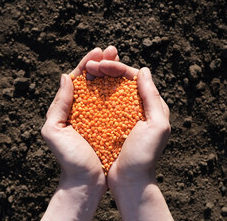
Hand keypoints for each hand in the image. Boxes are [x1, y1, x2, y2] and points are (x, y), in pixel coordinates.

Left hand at [41, 47, 118, 220]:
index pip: (77, 79)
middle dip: (101, 63)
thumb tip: (65, 77)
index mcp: (67, 107)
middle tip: (112, 49)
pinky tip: (126, 82)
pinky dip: (119, 91)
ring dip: (111, 72)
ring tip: (118, 59)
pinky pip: (114, 103)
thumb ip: (58, 104)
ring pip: (104, 88)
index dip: (86, 63)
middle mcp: (82, 108)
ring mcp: (97, 115)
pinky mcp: (108, 123)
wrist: (85, 183)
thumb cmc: (70, 160)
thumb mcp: (54, 131)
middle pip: (92, 80)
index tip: (97, 52)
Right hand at [86, 60, 172, 219]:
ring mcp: (120, 114)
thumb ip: (152, 96)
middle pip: (119, 80)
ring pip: (108, 89)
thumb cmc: (144, 155)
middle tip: (91, 61)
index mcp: (148, 104)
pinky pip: (100, 103)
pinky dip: (93, 93)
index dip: (117, 67)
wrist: (130, 181)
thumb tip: (143, 70)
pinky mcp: (108, 122)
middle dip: (106, 68)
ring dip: (98, 77)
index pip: (132, 77)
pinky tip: (85, 86)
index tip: (101, 63)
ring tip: (87, 69)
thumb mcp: (157, 125)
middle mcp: (135, 106)